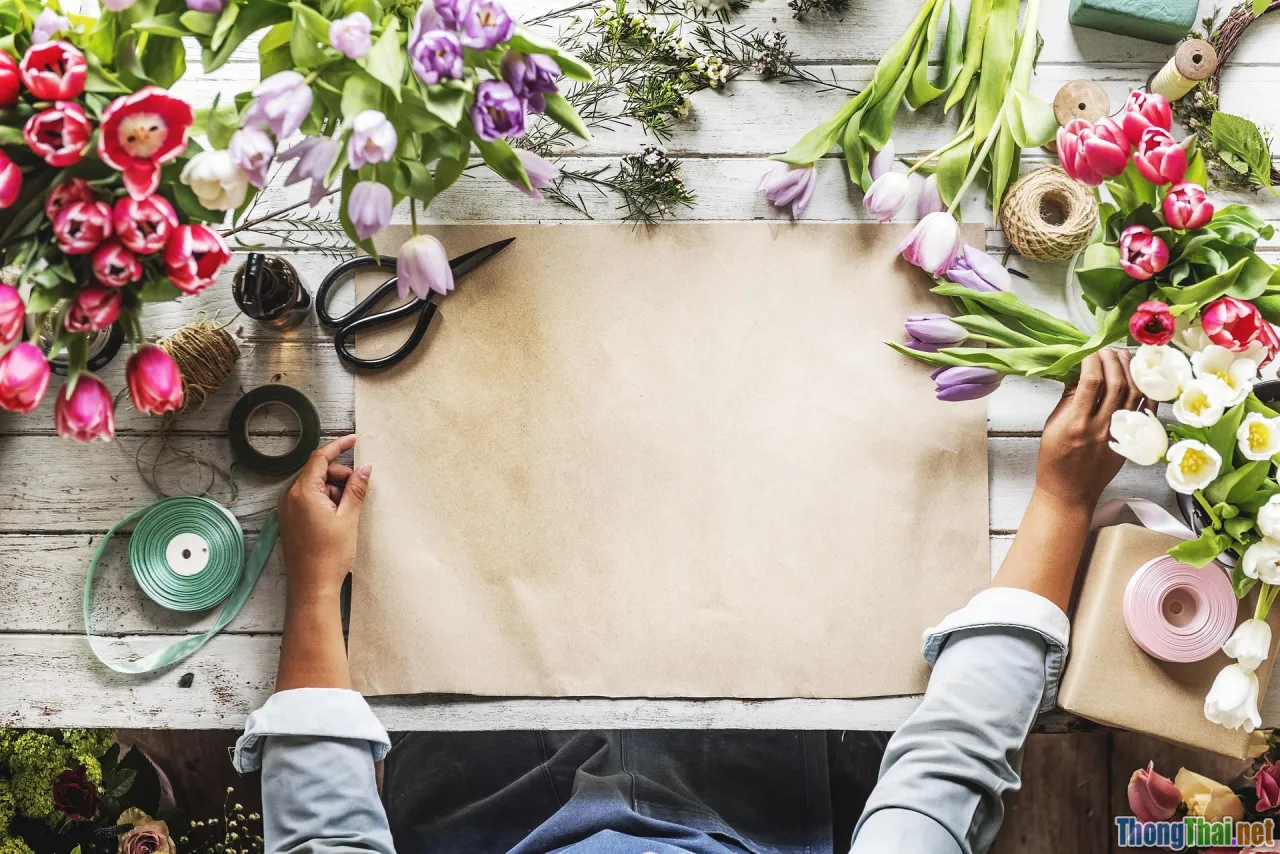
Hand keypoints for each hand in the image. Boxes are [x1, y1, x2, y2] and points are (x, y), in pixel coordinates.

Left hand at [276, 434, 370, 604]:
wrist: (312, 587)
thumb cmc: (328, 556)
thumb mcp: (348, 518)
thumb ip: (356, 489)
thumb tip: (365, 469)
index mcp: (303, 492)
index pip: (320, 457)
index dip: (339, 446)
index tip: (354, 440)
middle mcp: (290, 497)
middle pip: (318, 472)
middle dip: (340, 476)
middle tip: (359, 490)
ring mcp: (288, 509)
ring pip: (315, 486)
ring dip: (334, 491)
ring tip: (348, 512)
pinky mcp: (290, 520)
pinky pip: (309, 500)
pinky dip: (325, 501)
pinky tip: (338, 517)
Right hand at [1036, 349, 1148, 510]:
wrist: (1069, 491)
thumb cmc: (1054, 460)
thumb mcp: (1052, 425)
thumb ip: (1067, 398)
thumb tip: (1078, 371)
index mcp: (1076, 424)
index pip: (1090, 382)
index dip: (1092, 360)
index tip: (1087, 350)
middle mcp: (1100, 428)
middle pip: (1116, 384)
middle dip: (1112, 359)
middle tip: (1106, 348)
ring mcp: (1119, 434)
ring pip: (1134, 394)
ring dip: (1130, 370)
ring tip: (1123, 355)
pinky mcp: (1130, 440)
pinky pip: (1146, 411)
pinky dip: (1146, 391)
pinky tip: (1141, 377)